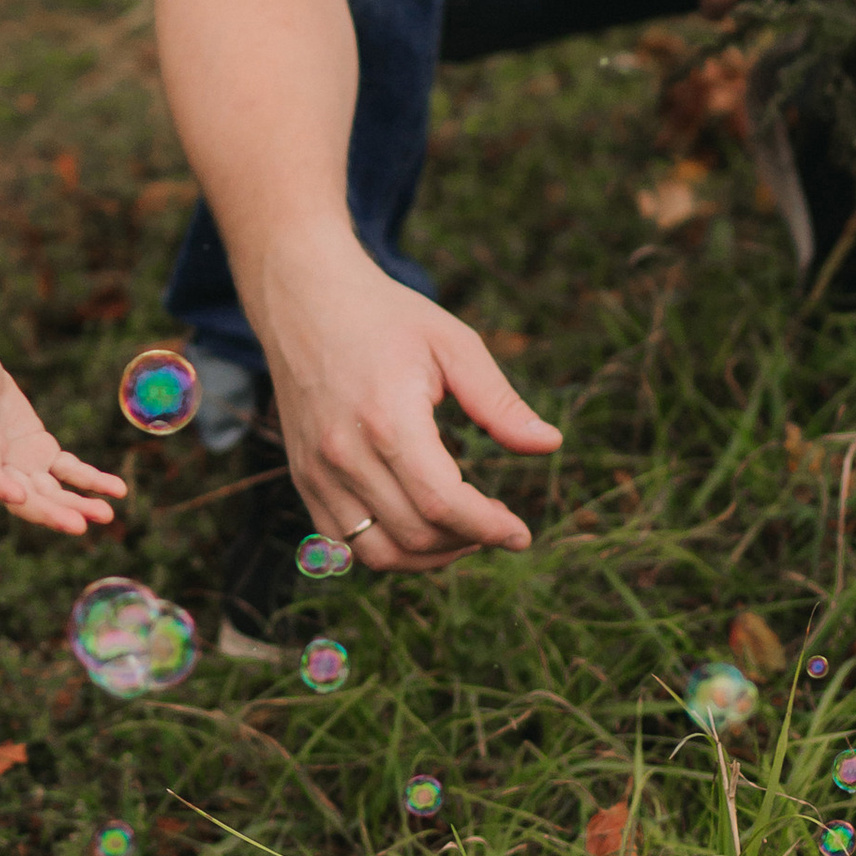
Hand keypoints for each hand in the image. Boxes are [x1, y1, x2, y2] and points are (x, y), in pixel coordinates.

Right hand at [0, 342, 127, 535]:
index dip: (0, 486)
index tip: (19, 496)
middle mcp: (2, 465)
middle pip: (25, 497)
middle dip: (51, 513)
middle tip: (78, 526)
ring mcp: (24, 464)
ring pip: (52, 493)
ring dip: (78, 505)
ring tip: (106, 515)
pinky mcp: (44, 455)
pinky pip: (71, 473)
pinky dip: (92, 481)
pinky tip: (118, 490)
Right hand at [256, 249, 559, 573]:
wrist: (304, 298)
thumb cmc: (386, 317)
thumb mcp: (453, 344)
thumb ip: (500, 402)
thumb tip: (551, 445)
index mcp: (388, 419)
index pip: (443, 505)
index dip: (489, 528)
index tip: (521, 533)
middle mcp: (345, 453)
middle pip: (416, 535)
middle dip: (469, 541)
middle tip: (498, 520)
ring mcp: (317, 470)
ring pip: (378, 554)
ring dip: (429, 557)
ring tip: (462, 531)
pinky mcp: (303, 477)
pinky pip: (344, 543)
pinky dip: (387, 551)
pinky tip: (419, 527)